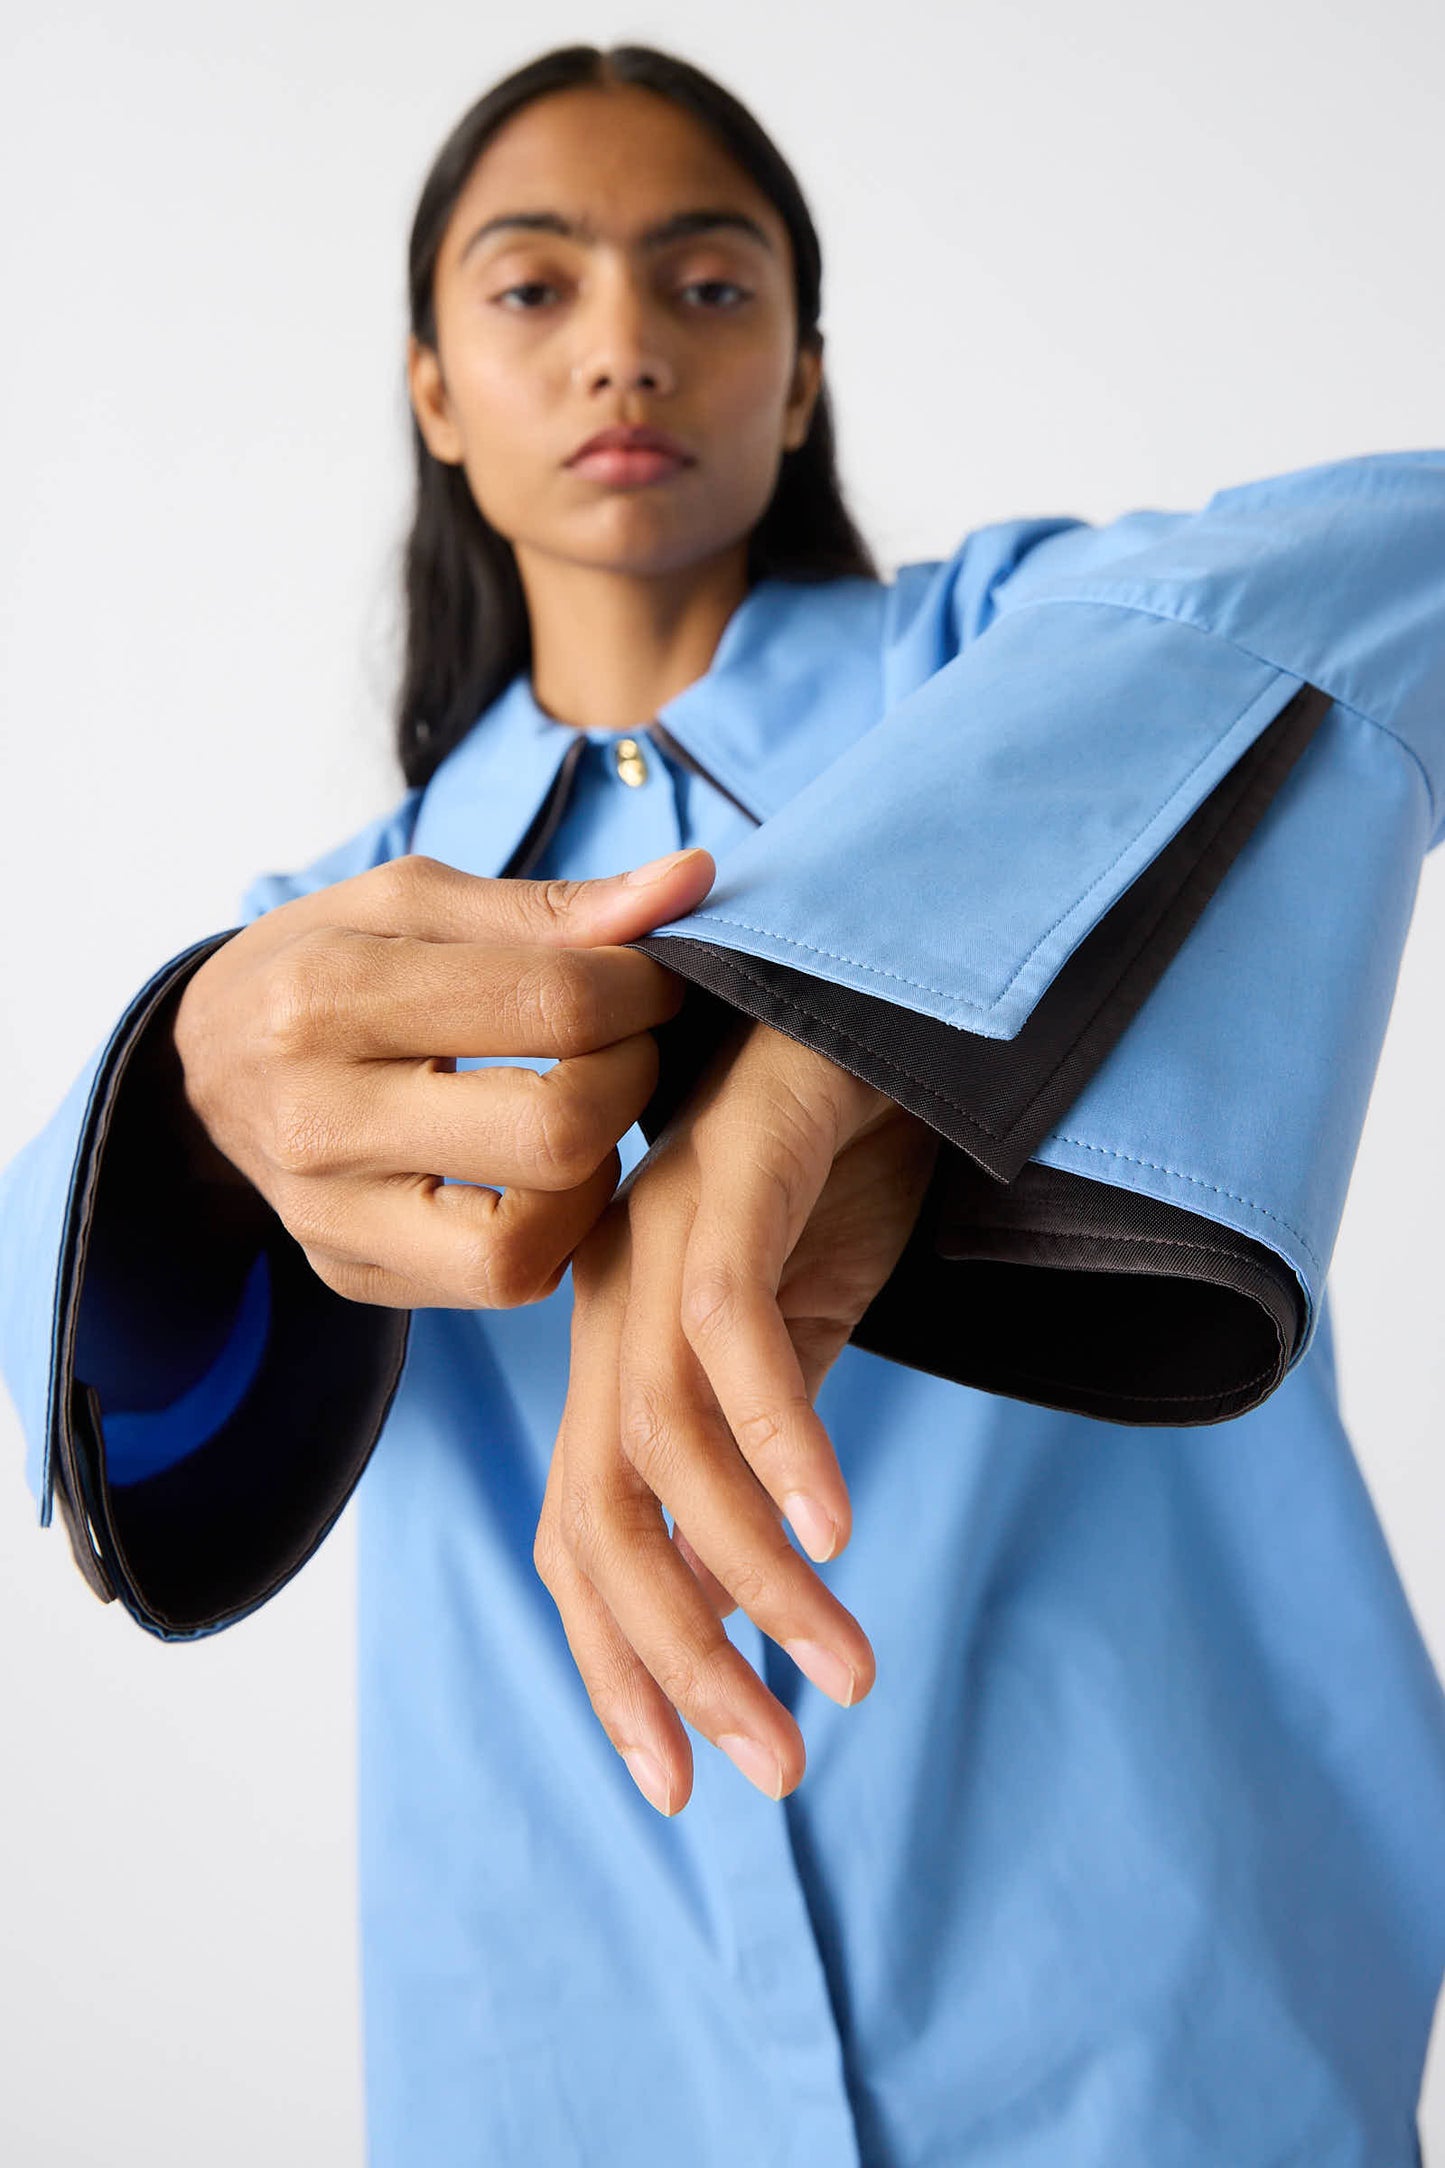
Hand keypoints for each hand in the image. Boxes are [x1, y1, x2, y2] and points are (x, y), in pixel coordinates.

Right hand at [170, 847, 716, 1307]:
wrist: (201, 1063)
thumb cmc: (324, 959)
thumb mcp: (412, 900)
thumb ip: (553, 905)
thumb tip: (690, 882)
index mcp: (326, 994)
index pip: (551, 1005)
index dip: (641, 988)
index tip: (651, 975)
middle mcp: (317, 1119)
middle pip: (554, 1134)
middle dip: (631, 1078)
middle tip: (628, 1042)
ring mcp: (329, 1216)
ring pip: (529, 1243)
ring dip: (597, 1172)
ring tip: (585, 1110)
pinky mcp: (350, 1274)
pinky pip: (499, 1284)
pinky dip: (554, 1226)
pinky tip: (543, 1169)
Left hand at [532, 1014, 941, 1813]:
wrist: (875, 1015)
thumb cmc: (834, 1177)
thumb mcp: (798, 1346)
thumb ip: (759, 1462)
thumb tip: (751, 1600)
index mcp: (618, 1353)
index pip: (582, 1538)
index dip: (617, 1667)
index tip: (681, 1782)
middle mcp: (611, 1305)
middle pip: (599, 1518)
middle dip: (673, 1661)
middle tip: (772, 1769)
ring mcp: (657, 1240)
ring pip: (660, 1445)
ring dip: (752, 1575)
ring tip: (844, 1663)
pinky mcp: (723, 1180)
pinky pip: (728, 1329)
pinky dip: (777, 1436)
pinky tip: (836, 1523)